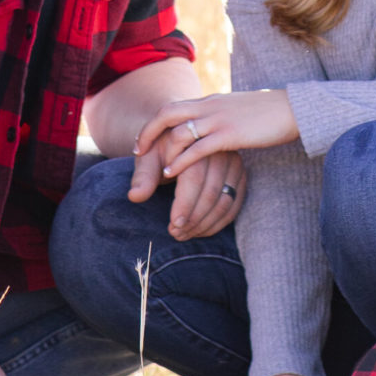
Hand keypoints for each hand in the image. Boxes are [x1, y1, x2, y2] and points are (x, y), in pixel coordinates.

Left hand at [127, 135, 247, 238]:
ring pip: (225, 201)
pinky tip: (201, 231)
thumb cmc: (162, 151)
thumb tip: (134, 196)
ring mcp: (234, 163)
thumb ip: (144, 177)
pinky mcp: (240, 176)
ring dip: (205, 224)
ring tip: (185, 235)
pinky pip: (235, 204)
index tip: (173, 226)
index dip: (185, 205)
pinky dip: (219, 222)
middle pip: (211, 193)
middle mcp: (219, 151)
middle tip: (176, 234)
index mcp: (195, 143)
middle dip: (193, 219)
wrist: (182, 141)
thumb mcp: (149, 158)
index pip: (195, 179)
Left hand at [134, 90, 298, 177]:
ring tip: (158, 170)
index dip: (154, 123)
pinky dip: (180, 162)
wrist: (292, 108)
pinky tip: (172, 173)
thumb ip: (218, 118)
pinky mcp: (230, 134)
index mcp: (209, 101)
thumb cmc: (266, 114)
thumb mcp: (235, 112)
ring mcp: (219, 119)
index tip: (144, 140)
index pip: (172, 107)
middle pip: (167, 114)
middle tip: (139, 151)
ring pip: (180, 132)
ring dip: (164, 152)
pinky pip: (198, 149)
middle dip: (148, 132)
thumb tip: (206, 130)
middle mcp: (209, 106)